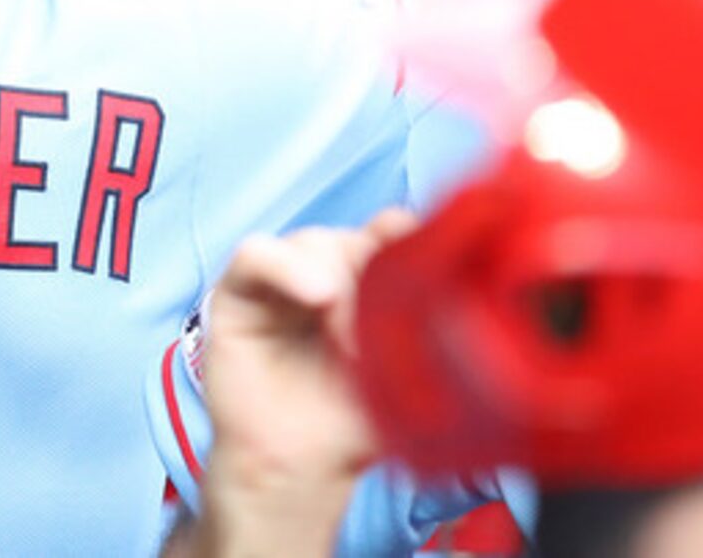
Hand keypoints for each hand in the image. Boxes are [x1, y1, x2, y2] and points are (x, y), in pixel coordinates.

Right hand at [200, 212, 414, 505]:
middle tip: (380, 334)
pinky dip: (287, 267)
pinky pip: (256, 254)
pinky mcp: (237, 294)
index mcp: (363, 287)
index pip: (386, 233)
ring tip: (348, 340)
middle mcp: (322, 275)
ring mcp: (279, 281)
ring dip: (336, 279)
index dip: (402, 235)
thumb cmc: (349, 427)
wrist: (296, 468)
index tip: (421, 249)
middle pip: (351, 238)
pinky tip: (317, 297)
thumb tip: (464, 303)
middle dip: (371, 274)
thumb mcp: (405, 381)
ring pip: (311, 241)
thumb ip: (430, 339)